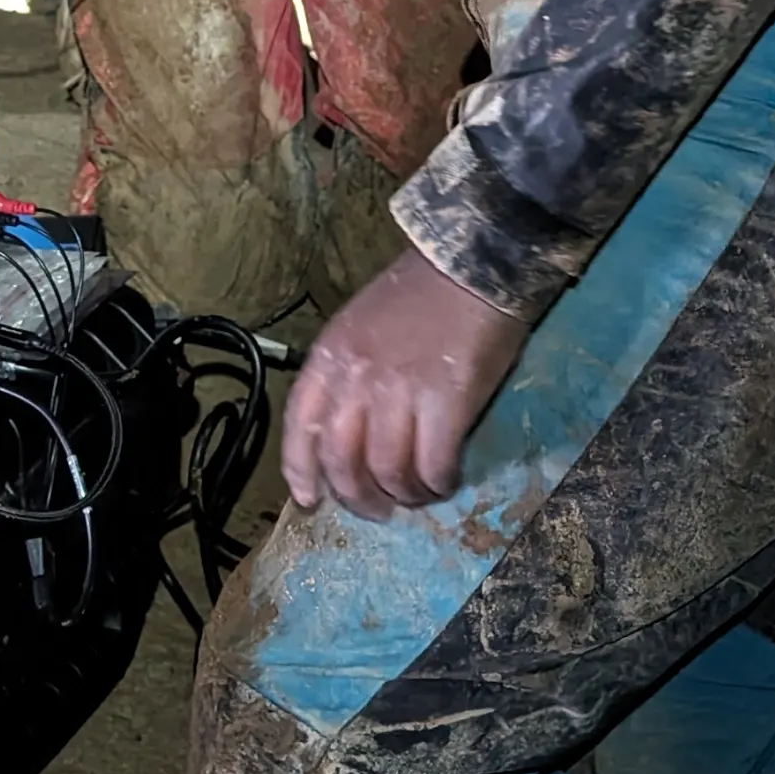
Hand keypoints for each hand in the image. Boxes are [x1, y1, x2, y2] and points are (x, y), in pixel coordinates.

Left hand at [282, 244, 526, 517]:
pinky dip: (437, 483)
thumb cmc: (419, 293)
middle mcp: (356, 378)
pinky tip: (445, 482)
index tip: (310, 500)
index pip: (301, 425)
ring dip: (403, 494)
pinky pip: (433, 465)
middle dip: (357, 497)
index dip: (301, 470)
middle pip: (342, 460)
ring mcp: (399, 392)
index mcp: (331, 355)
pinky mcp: (445, 403)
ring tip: (417, 495)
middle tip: (378, 510)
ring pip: (387, 470)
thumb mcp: (361, 324)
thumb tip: (350, 425)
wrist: (473, 264)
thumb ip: (348, 371)